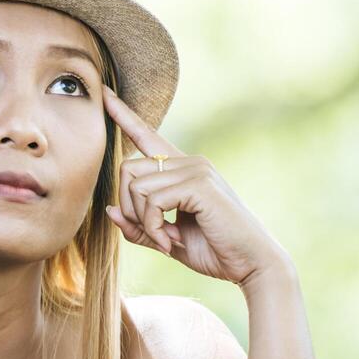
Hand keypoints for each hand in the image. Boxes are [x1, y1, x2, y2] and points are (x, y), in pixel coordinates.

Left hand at [101, 83, 293, 287]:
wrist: (252, 264)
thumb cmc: (215, 251)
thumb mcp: (166, 240)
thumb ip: (139, 227)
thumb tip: (108, 210)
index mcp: (182, 169)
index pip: (147, 135)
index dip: (124, 115)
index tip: (105, 93)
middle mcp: (189, 162)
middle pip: (127, 169)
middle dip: (130, 209)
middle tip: (153, 236)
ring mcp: (195, 169)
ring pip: (136, 186)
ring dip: (143, 222)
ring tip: (166, 240)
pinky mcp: (199, 184)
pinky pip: (152, 200)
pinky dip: (154, 227)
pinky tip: (170, 241)